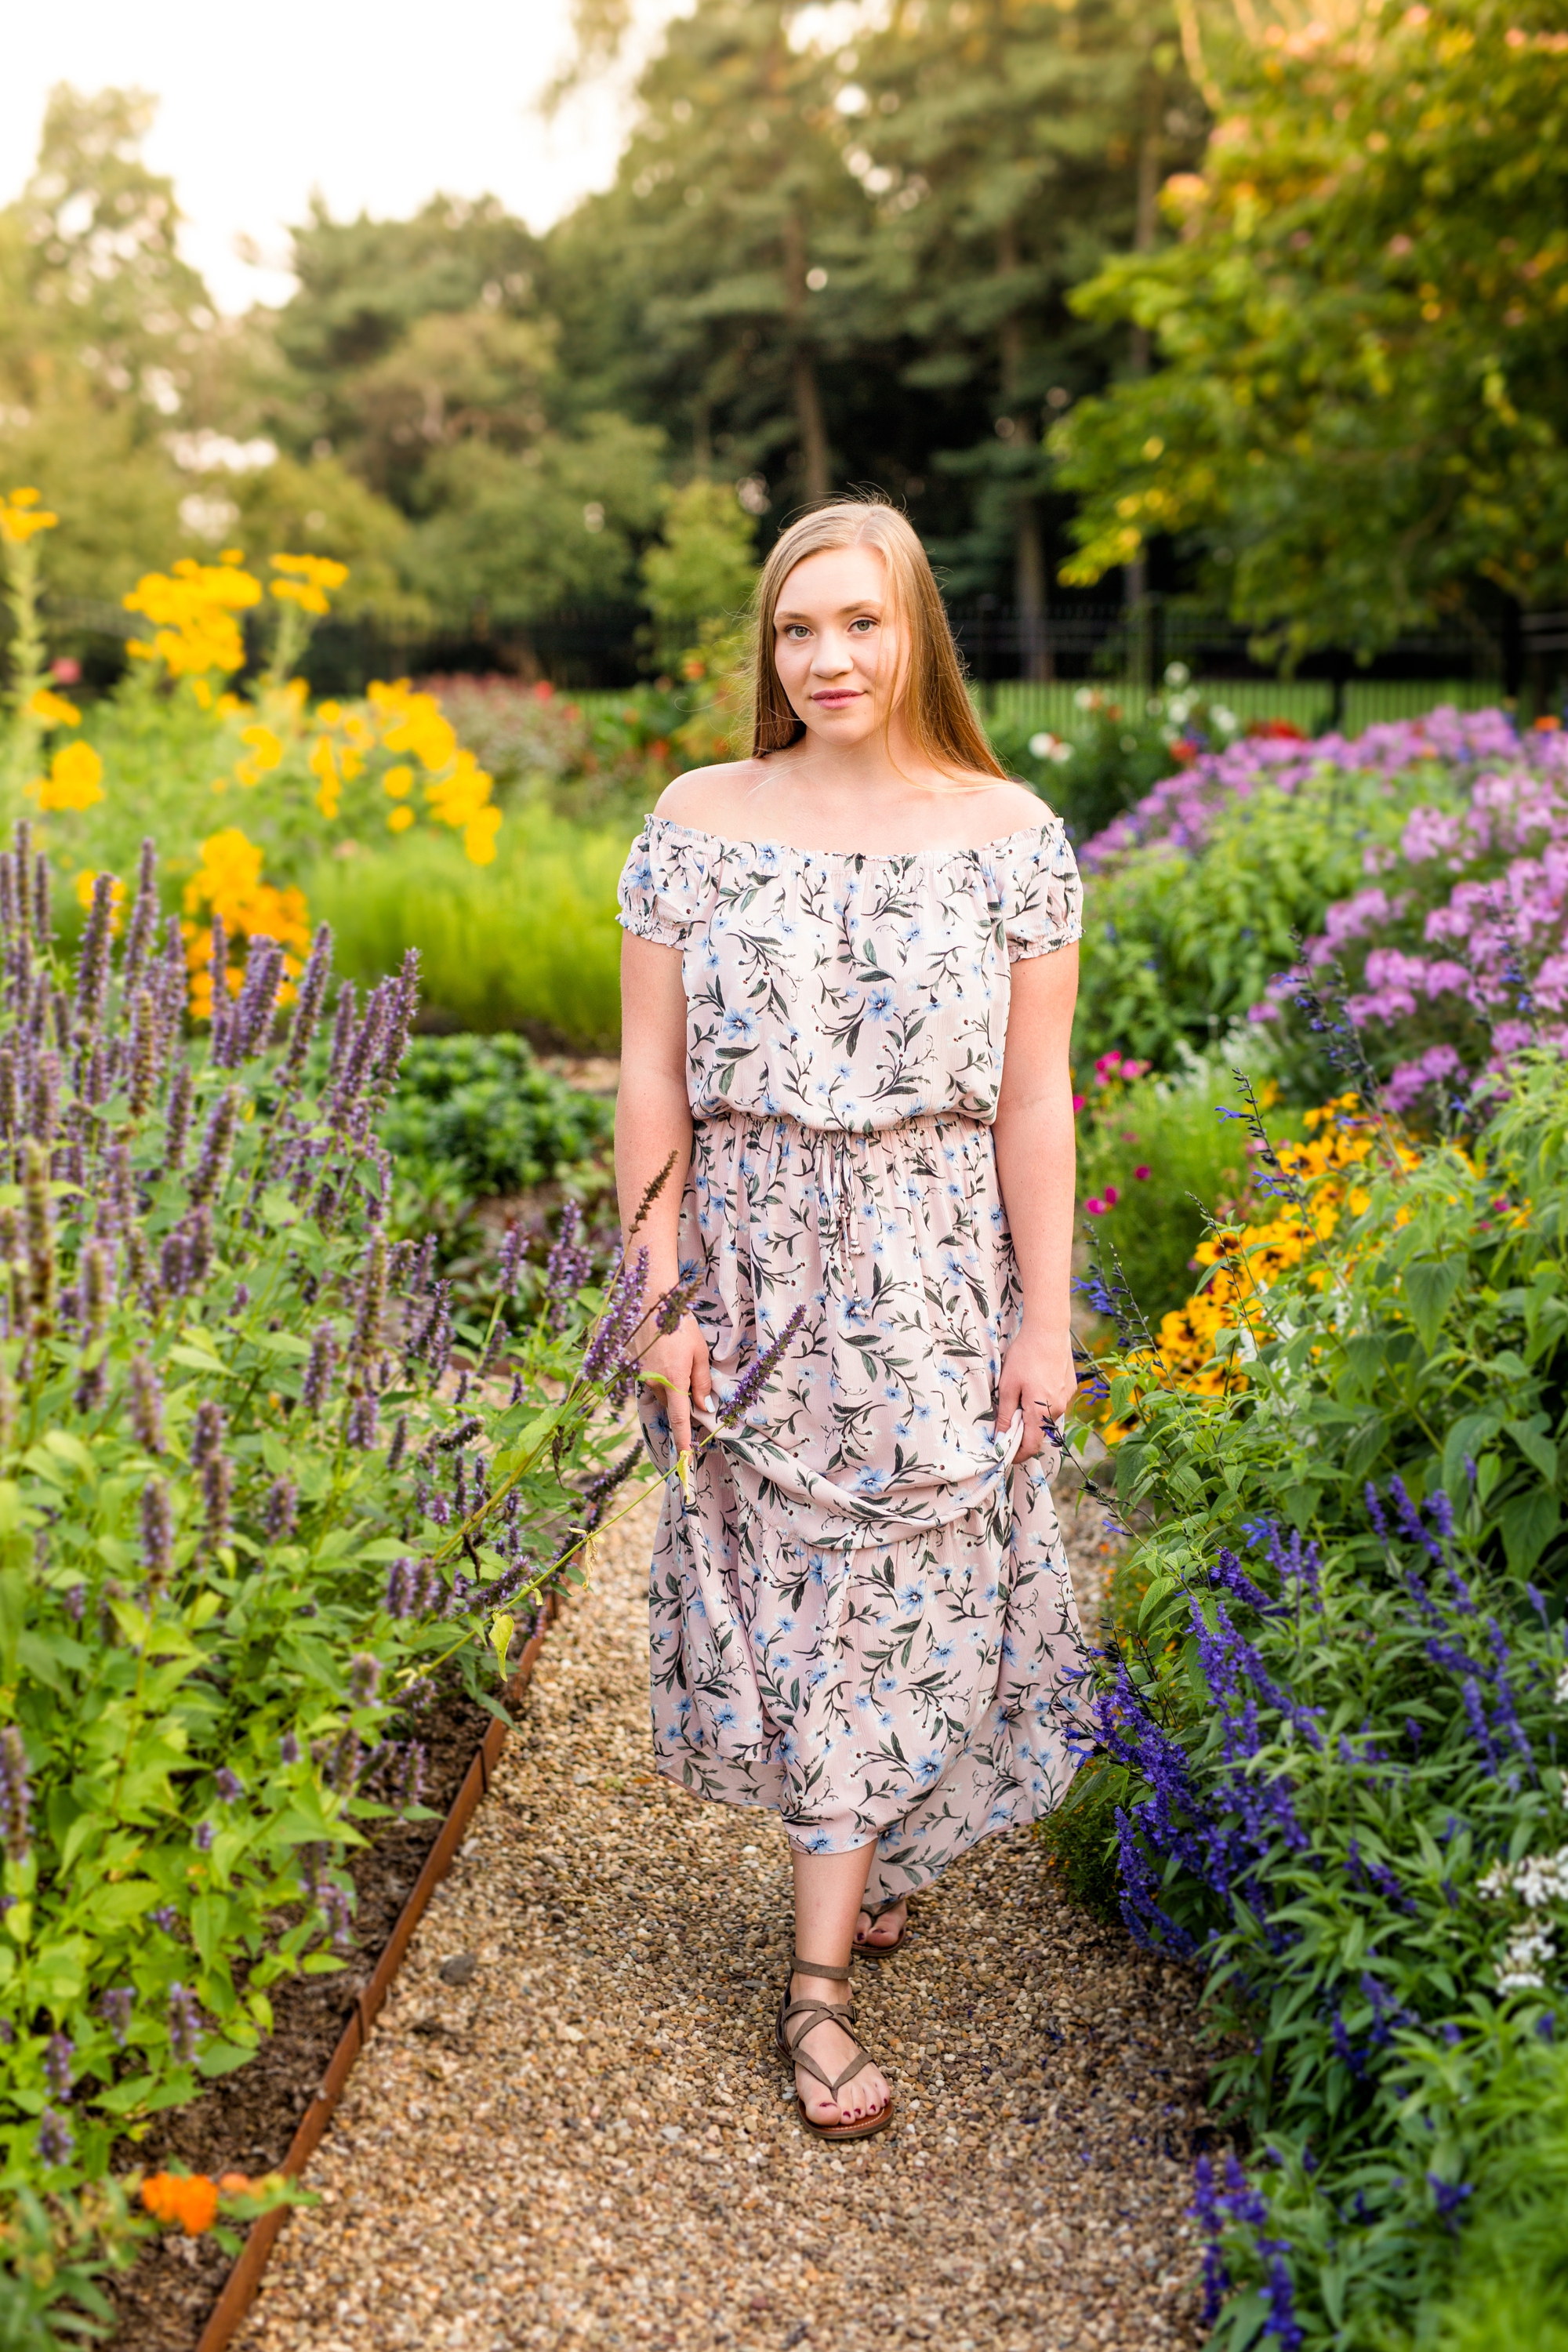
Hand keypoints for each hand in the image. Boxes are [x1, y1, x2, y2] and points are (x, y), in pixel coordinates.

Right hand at [638, 1313, 711, 1455]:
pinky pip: (649, 1377)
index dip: (683, 1441)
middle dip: (683, 1395)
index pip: (680, 1420)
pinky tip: (663, 1351)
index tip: (685, 1460)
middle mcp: (652, 1382)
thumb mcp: (699, 1353)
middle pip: (671, 1402)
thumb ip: (701, 1383)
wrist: (651, 1300)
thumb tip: (704, 1408)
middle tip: (691, 1371)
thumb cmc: (680, 1325)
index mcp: (673, 1381)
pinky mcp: (632, 1366)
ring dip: (670, 1382)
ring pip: (660, 1390)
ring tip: (676, 1354)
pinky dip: (658, 1371)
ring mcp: (639, 1375)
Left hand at [997, 1324, 1076, 1462]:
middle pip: (1040, 1432)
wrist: (1048, 1329)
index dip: (1017, 1454)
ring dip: (1033, 1416)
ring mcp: (1067, 1398)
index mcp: (1041, 1412)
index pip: (1031, 1447)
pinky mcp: (1071, 1388)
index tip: (1005, 1453)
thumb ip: (1004, 1415)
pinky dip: (1043, 1402)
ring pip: (1047, 1417)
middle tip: (1007, 1421)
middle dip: (1023, 1433)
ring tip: (1020, 1396)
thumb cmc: (1024, 1356)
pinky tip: (1034, 1384)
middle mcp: (1058, 1409)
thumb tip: (1000, 1439)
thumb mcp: (1007, 1386)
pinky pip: (1055, 1403)